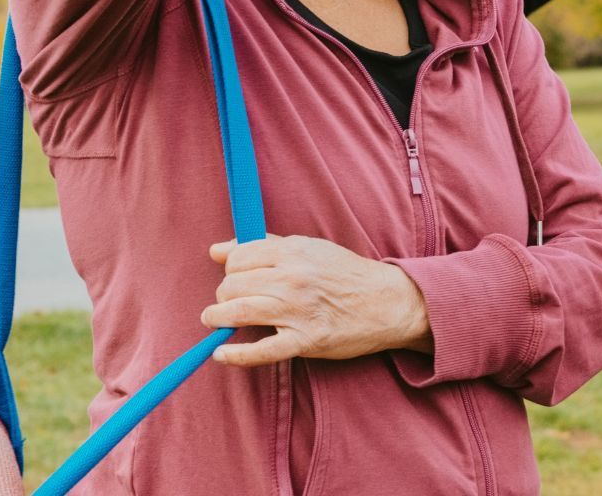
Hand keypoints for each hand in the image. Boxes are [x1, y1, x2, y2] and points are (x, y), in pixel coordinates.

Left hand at [201, 235, 431, 366]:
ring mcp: (298, 311)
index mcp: (293, 251)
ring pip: (239, 313)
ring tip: (214, 321)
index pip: (238, 258)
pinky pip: (262, 351)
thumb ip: (263, 246)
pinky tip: (222, 354)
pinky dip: (236, 355)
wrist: (387, 302)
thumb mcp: (308, 248)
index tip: (234, 278)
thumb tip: (215, 250)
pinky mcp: (306, 341)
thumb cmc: (345, 274)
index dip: (229, 269)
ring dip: (218, 318)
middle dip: (222, 295)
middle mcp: (292, 278)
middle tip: (227, 302)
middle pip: (233, 285)